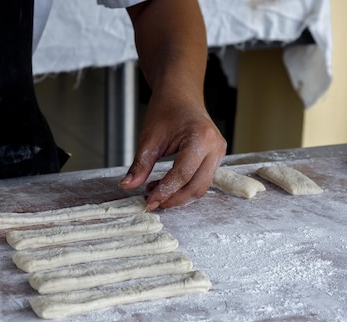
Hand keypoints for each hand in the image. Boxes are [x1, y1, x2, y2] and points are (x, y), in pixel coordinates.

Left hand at [119, 85, 225, 209]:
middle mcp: (215, 147)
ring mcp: (218, 153)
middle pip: (196, 186)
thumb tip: (127, 185)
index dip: (165, 192)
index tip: (148, 202)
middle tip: (151, 201)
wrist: (180, 94)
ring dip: (178, 195)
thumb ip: (140, 165)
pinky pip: (201, 180)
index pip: (182, 174)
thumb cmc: (166, 109)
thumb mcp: (149, 138)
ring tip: (155, 191)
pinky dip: (184, 188)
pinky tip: (165, 185)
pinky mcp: (216, 158)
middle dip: (173, 198)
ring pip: (201, 187)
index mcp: (201, 137)